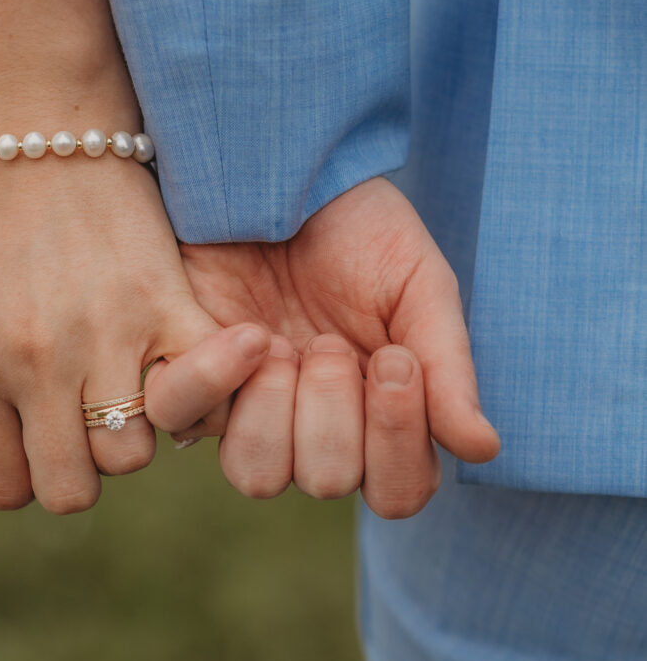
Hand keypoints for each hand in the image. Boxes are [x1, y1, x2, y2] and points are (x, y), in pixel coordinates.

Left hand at [0, 154, 270, 518]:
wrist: (44, 133)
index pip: (6, 487)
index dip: (27, 473)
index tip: (42, 437)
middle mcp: (34, 362)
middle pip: (72, 489)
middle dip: (79, 466)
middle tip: (86, 417)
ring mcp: (102, 334)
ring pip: (131, 454)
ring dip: (132, 431)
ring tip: (127, 383)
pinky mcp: (163, 302)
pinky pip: (200, 395)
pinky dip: (200, 395)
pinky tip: (179, 367)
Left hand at [144, 177, 499, 517]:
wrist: (287, 170)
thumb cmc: (360, 227)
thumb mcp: (418, 283)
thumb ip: (447, 364)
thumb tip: (482, 447)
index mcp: (378, 410)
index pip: (399, 490)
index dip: (399, 445)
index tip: (395, 361)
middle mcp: (311, 420)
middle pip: (326, 481)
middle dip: (335, 412)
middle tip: (330, 341)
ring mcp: (245, 401)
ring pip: (254, 473)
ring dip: (278, 409)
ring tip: (285, 341)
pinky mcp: (187, 368)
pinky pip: (179, 415)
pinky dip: (213, 381)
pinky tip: (247, 335)